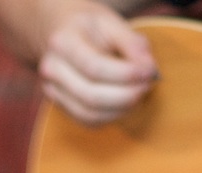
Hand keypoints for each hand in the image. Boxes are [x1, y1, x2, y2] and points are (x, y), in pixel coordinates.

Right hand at [38, 2, 157, 124]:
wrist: (61, 30)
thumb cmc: (88, 26)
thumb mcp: (110, 22)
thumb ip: (131, 43)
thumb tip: (148, 69)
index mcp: (62, 42)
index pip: (94, 67)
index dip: (125, 75)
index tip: (148, 73)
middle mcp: (53, 69)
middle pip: (91, 96)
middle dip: (125, 96)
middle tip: (146, 86)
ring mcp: (53, 90)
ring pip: (90, 114)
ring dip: (120, 110)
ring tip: (138, 94)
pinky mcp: (61, 106)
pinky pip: (89, 121)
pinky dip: (111, 116)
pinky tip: (125, 104)